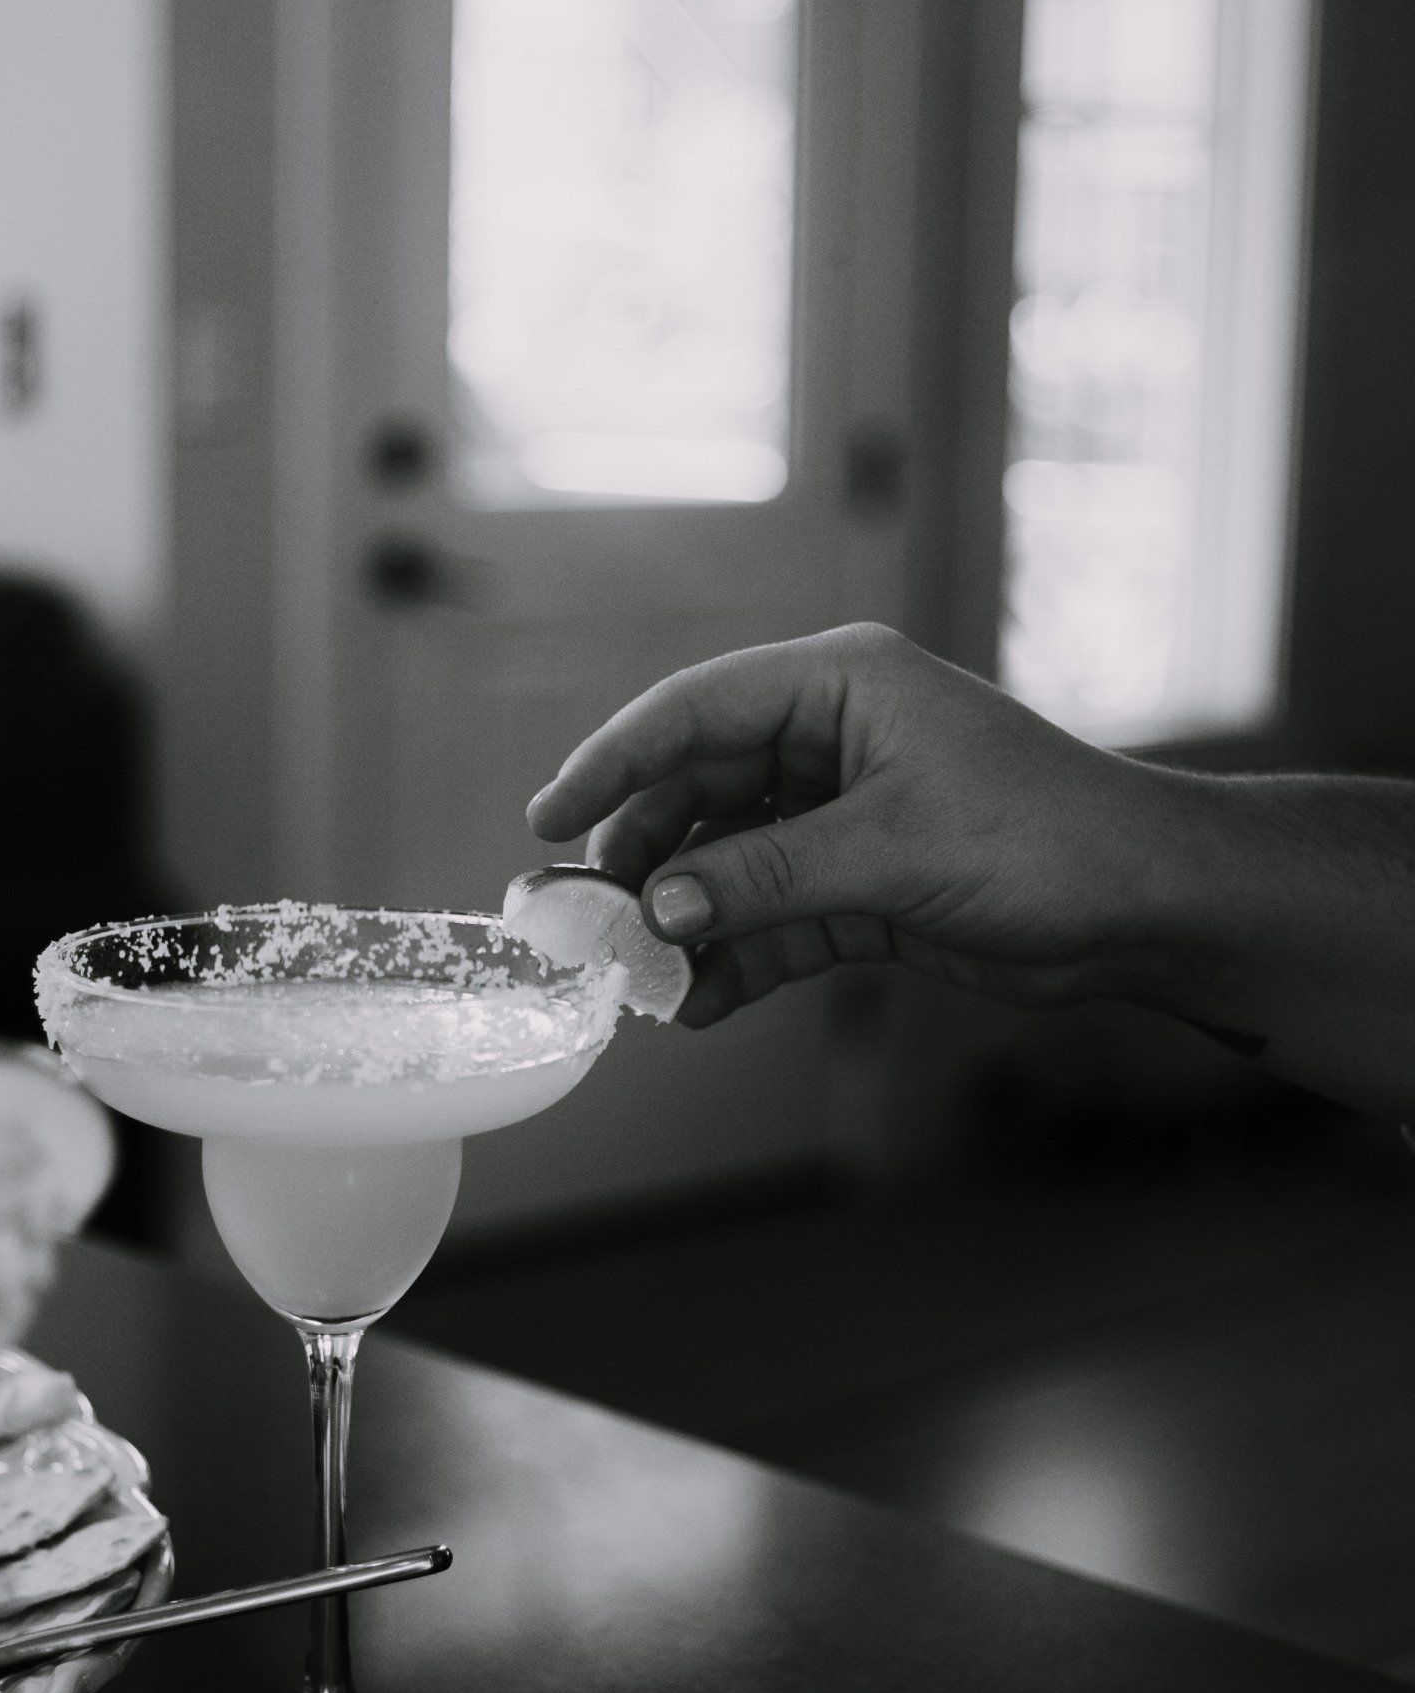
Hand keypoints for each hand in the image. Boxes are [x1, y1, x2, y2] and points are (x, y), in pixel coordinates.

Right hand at [525, 626, 1191, 1030]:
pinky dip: (735, 959)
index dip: (614, 762)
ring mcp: (846, 813)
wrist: (1146, 905)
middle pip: (700, 789)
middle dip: (641, 856)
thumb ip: (764, 878)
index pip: (695, 712)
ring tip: (634, 979)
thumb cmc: (1041, 838)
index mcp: (840, 687)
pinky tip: (696, 1005)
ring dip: (684, 921)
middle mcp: (833, 739)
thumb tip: (657, 910)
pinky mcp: (864, 883)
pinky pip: (772, 917)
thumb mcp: (889, 851)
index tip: (547, 817)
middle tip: (580, 919)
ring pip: (730, 861)